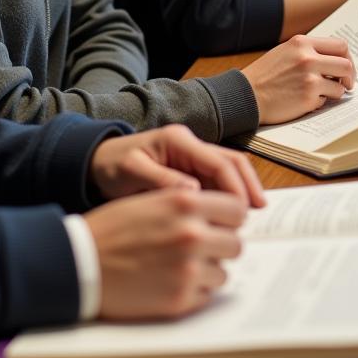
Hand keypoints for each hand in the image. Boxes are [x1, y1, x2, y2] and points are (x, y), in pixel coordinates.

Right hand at [85, 188, 245, 318]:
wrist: (81, 263)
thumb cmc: (111, 229)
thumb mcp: (151, 199)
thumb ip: (186, 202)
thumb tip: (217, 213)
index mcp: (184, 202)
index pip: (236, 210)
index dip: (229, 218)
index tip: (222, 224)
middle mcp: (191, 234)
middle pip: (236, 244)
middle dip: (220, 246)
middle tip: (200, 248)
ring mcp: (188, 269)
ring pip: (223, 272)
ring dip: (208, 270)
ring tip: (180, 265)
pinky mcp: (180, 299)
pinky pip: (207, 295)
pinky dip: (194, 291)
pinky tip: (170, 281)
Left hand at [90, 124, 264, 207]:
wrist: (97, 161)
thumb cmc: (112, 166)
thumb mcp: (131, 172)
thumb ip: (160, 180)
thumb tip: (193, 192)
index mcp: (178, 140)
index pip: (218, 161)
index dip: (235, 186)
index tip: (244, 211)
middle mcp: (189, 144)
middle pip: (231, 162)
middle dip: (247, 186)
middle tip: (260, 212)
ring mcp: (191, 156)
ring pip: (227, 171)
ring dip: (241, 191)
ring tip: (252, 216)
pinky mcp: (189, 169)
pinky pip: (216, 180)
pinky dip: (227, 196)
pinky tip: (231, 216)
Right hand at [242, 34, 355, 123]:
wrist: (246, 95)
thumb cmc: (265, 75)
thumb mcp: (284, 52)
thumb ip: (307, 51)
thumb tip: (334, 58)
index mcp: (301, 43)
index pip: (340, 45)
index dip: (347, 57)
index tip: (344, 67)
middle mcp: (307, 57)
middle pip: (346, 64)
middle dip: (350, 76)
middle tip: (347, 84)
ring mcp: (309, 78)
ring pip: (340, 86)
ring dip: (335, 92)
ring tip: (321, 94)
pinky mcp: (308, 97)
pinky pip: (327, 100)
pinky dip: (321, 102)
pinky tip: (306, 101)